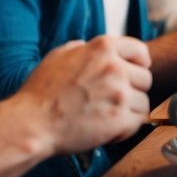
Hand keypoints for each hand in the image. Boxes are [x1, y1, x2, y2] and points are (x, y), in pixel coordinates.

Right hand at [17, 35, 152, 154]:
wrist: (31, 122)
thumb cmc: (40, 92)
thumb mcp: (58, 56)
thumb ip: (81, 48)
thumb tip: (88, 46)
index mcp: (103, 48)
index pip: (140, 51)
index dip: (138, 64)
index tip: (134, 72)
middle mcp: (115, 67)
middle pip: (145, 79)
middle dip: (132, 90)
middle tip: (112, 101)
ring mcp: (119, 93)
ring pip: (143, 102)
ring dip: (129, 111)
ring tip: (107, 116)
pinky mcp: (120, 119)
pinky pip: (138, 122)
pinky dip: (126, 128)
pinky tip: (108, 129)